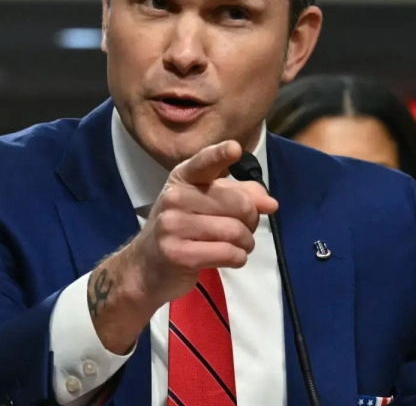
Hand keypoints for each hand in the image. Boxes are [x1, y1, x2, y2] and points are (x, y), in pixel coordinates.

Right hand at [88, 140, 277, 352]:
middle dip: (251, 220)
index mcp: (183, 178)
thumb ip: (240, 196)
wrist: (145, 266)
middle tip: (245, 229)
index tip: (235, 149)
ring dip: (246, 243)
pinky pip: (228, 254)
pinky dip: (239, 258)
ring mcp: (173, 226)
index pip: (204, 163)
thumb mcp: (206, 204)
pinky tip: (231, 258)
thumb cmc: (182, 228)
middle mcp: (175, 197)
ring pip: (235, 231)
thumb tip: (270, 204)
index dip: (220, 154)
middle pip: (237, 204)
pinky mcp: (178, 254)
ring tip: (240, 246)